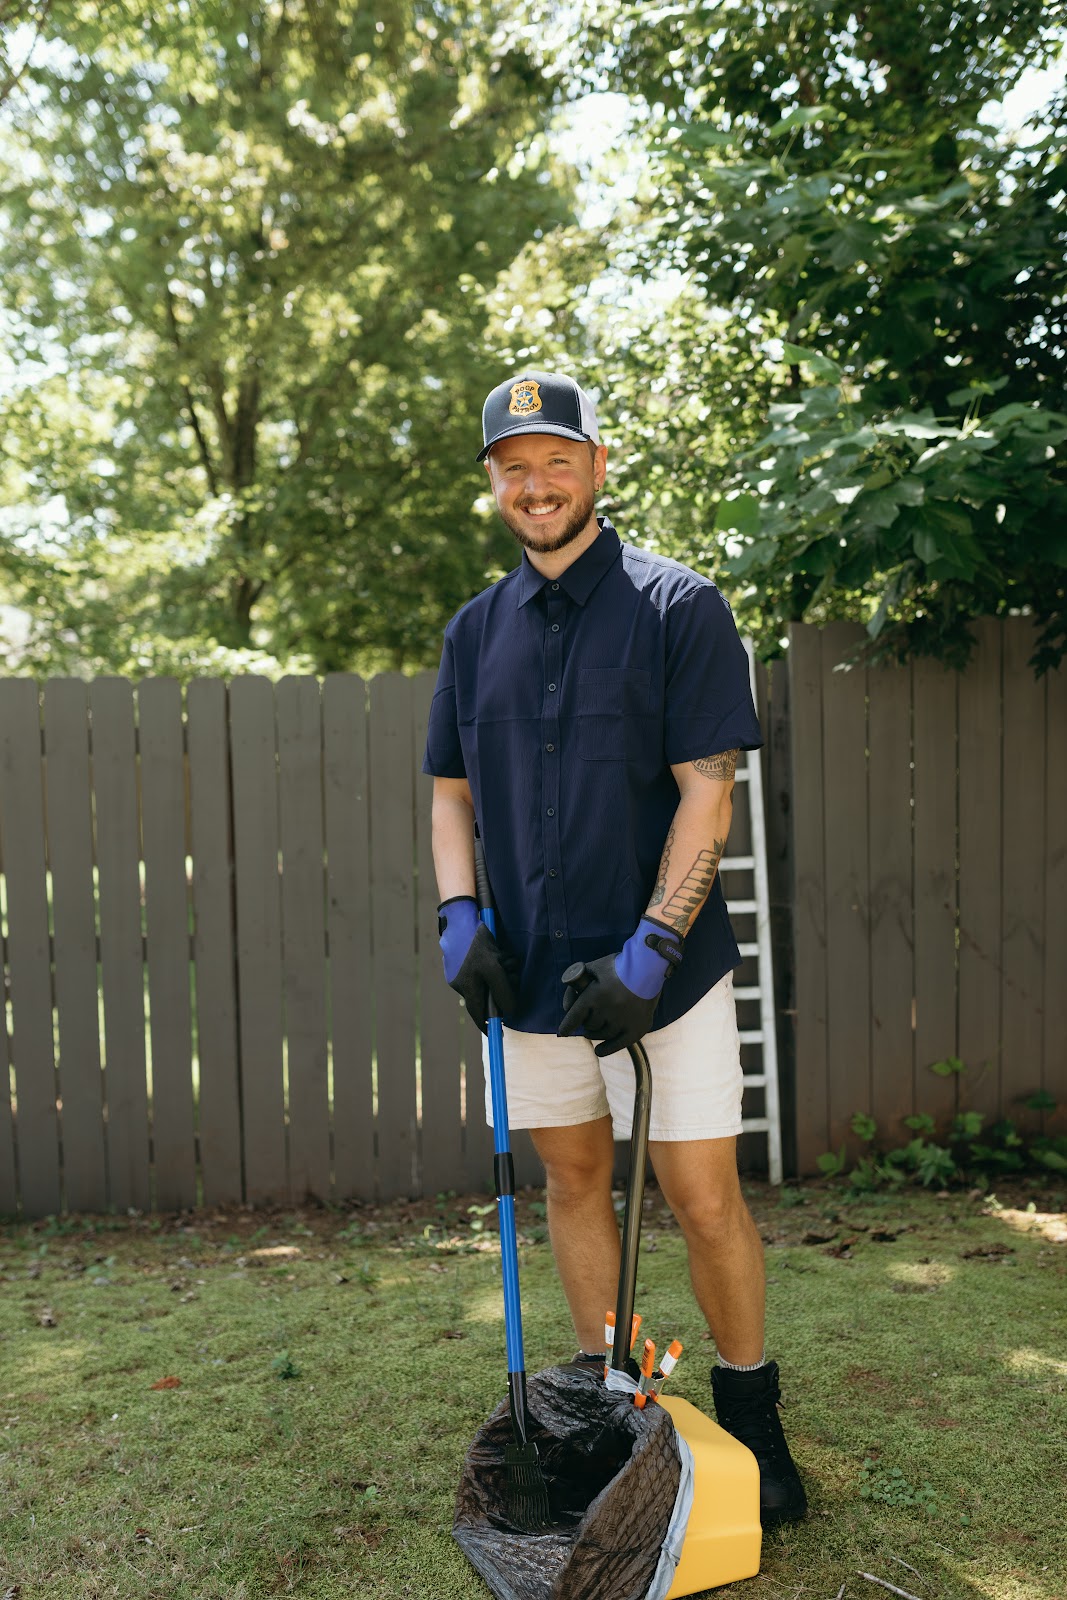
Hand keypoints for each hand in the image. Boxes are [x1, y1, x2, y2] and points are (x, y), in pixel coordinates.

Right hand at [438, 896, 518, 1031]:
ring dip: (500, 971)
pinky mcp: (463, 958)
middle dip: (502, 988)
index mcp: (467, 988)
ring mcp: (460, 970)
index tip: (495, 1034)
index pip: (478, 1014)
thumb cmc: (476, 944)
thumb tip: (508, 1011)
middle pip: (487, 995)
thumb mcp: (494, 968)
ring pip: (488, 979)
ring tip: (503, 956)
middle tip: (511, 975)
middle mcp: (461, 982)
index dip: (487, 1026)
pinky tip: (494, 949)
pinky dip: (493, 962)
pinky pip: (483, 967)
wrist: (461, 919)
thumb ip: (502, 992)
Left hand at [557, 917, 683, 1056]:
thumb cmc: (618, 966)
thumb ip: (576, 985)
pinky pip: (618, 1045)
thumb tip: (567, 1007)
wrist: (649, 966)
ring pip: (602, 1035)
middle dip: (587, 1022)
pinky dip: (607, 1049)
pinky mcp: (637, 1028)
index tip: (562, 1032)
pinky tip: (599, 1051)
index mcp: (594, 996)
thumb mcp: (593, 969)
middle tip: (590, 1016)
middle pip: (589, 1026)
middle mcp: (607, 1011)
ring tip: (594, 1029)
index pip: (574, 1018)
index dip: (566, 1027)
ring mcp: (623, 1021)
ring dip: (595, 1033)